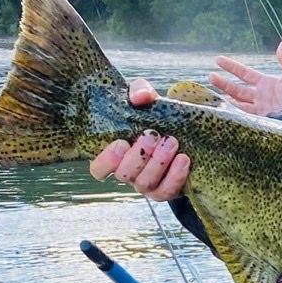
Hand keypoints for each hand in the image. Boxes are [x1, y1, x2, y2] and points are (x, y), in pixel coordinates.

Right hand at [89, 79, 190, 200]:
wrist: (180, 126)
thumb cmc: (152, 112)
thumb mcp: (145, 97)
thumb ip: (139, 91)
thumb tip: (140, 98)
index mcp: (114, 155)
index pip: (98, 169)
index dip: (107, 160)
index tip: (122, 142)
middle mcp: (127, 173)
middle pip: (124, 175)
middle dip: (138, 156)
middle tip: (152, 135)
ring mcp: (145, 184)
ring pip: (145, 183)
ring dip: (158, 163)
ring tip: (171, 141)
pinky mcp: (165, 190)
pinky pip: (167, 191)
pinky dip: (175, 176)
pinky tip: (183, 158)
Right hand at [209, 39, 281, 115]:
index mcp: (269, 84)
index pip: (245, 74)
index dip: (232, 67)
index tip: (217, 60)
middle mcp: (263, 98)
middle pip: (238, 90)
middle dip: (224, 83)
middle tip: (209, 76)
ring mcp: (263, 111)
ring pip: (240, 105)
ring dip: (227, 99)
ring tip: (212, 95)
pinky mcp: (265, 122)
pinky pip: (247, 119)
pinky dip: (236, 116)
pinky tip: (225, 112)